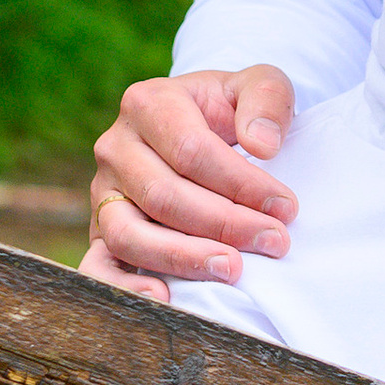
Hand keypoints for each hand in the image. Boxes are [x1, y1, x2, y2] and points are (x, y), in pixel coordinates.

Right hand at [84, 66, 299, 296]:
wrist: (199, 127)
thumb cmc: (231, 110)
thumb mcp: (257, 85)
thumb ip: (267, 100)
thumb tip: (262, 144)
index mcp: (149, 104)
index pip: (192, 151)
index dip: (241, 184)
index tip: (285, 208)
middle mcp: (115, 148)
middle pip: (164, 195)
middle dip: (224, 224)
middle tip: (274, 242)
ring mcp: (102, 193)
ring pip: (129, 233)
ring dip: (183, 258)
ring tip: (231, 269)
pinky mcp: (100, 230)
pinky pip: (99, 265)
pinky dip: (125, 287)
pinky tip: (165, 298)